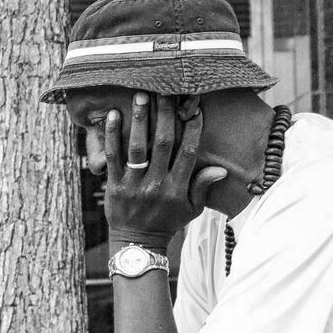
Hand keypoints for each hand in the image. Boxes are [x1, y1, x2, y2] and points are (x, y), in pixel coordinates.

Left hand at [102, 92, 224, 250]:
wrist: (137, 243)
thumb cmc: (168, 222)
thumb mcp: (192, 209)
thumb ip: (203, 186)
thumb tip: (221, 168)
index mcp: (177, 188)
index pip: (187, 153)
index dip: (192, 129)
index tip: (194, 107)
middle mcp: (156, 184)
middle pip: (162, 144)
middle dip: (165, 115)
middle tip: (165, 89)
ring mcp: (133, 184)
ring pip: (137, 147)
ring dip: (139, 119)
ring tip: (140, 95)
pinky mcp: (114, 185)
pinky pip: (113, 157)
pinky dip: (112, 135)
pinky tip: (113, 115)